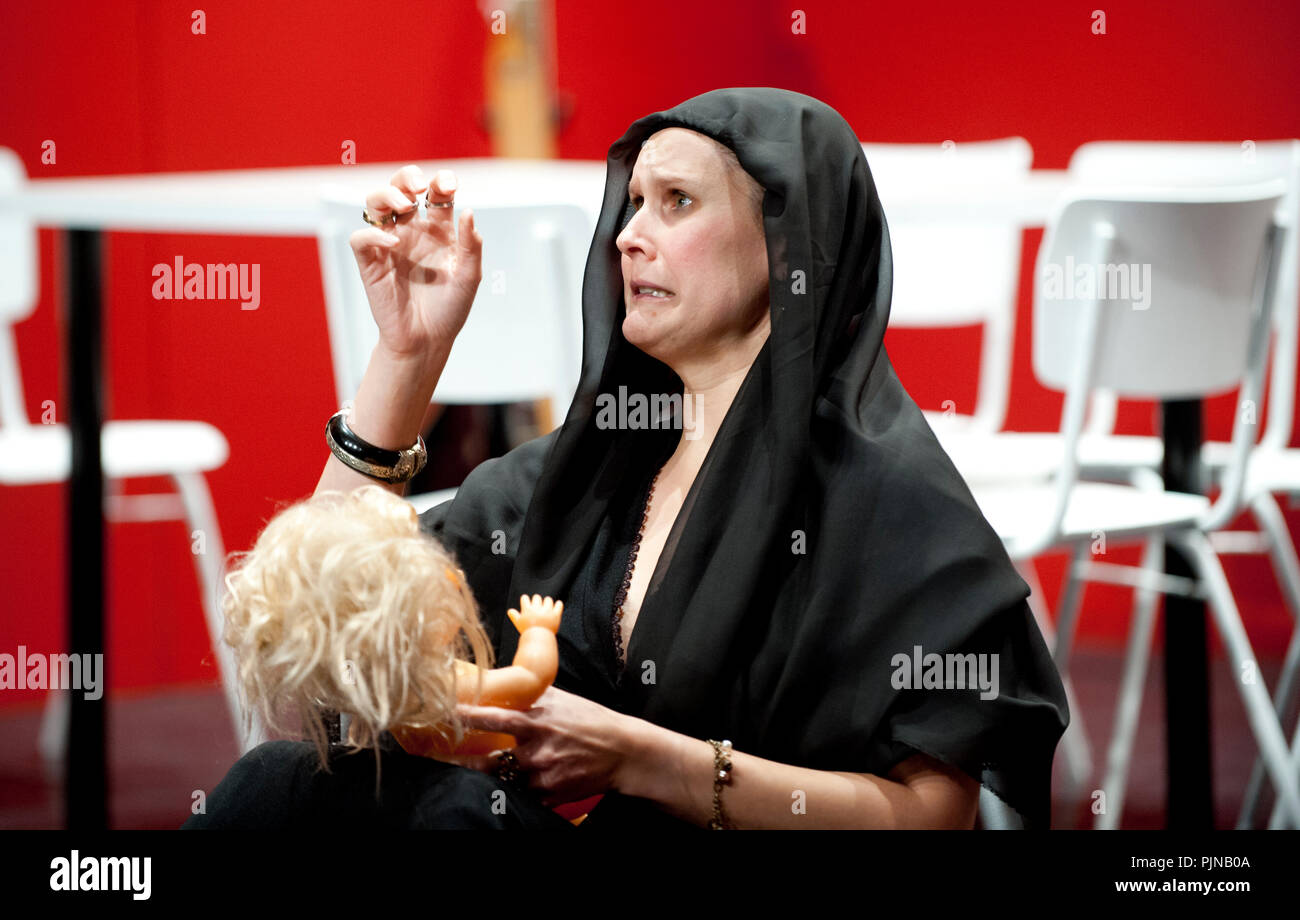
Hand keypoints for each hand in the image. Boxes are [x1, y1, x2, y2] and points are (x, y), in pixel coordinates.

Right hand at [350, 165, 483, 360]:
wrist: (427, 341)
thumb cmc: (450, 310)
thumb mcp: (469, 277)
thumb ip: (472, 246)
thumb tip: (468, 211)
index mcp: (438, 231)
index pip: (436, 195)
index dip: (440, 182)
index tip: (448, 185)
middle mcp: (412, 232)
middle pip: (400, 189)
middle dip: (406, 177)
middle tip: (419, 187)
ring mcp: (389, 244)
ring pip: (375, 203)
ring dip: (386, 195)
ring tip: (405, 205)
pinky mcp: (371, 262)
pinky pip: (362, 237)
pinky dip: (373, 232)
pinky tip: (393, 239)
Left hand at [454, 685, 633, 806]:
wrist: (623, 752)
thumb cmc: (591, 721)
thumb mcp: (563, 700)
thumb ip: (534, 694)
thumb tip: (509, 682)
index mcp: (538, 723)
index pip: (496, 718)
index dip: (469, 716)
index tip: (447, 713)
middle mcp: (538, 751)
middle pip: (490, 762)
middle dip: (467, 763)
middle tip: (446, 759)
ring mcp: (543, 777)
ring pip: (504, 781)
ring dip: (491, 777)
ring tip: (471, 775)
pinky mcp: (550, 796)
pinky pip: (522, 796)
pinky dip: (514, 791)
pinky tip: (508, 785)